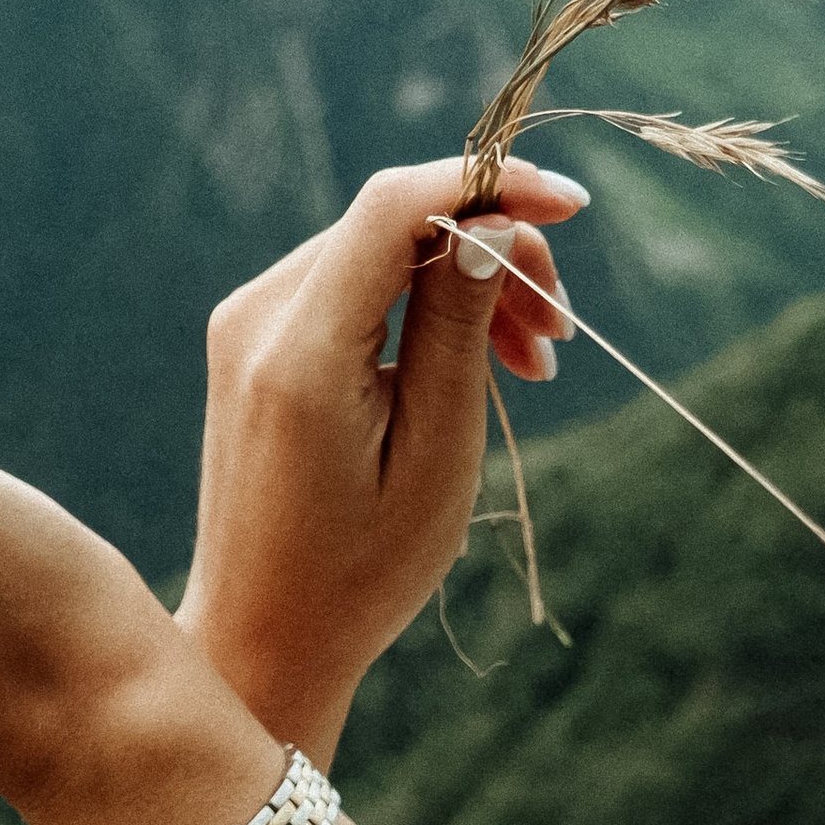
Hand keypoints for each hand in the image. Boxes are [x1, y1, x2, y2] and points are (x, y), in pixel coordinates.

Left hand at [178, 155, 586, 748]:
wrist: (262, 639)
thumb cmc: (359, 573)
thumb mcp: (436, 457)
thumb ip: (457, 331)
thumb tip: (492, 224)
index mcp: (299, 351)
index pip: (395, 206)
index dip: (491, 185)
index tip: (576, 207)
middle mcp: (258, 317)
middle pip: (394, 224)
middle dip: (493, 255)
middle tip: (561, 336)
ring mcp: (249, 325)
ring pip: (380, 253)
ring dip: (466, 287)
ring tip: (535, 363)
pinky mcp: (256, 343)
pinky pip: (355, 290)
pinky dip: (421, 310)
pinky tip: (473, 367)